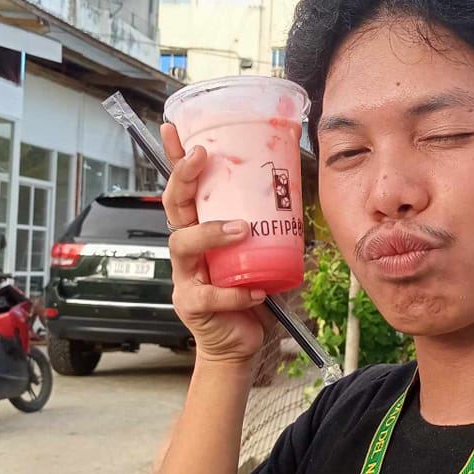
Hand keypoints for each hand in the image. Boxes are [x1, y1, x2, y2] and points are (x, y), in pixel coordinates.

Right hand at [161, 123, 275, 367]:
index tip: (174, 129)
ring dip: (212, 232)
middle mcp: (188, 249)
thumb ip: (273, 228)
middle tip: (201, 158)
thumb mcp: (263, 254)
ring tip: (243, 229)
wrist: (242, 343)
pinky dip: (233, 293)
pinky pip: (208, 294)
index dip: (176, 160)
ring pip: (183, 245)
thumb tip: (299, 195)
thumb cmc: (251, 294)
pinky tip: (255, 293)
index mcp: (202, 230)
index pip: (185, 190)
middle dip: (183, 179)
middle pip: (174, 207)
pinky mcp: (192, 305)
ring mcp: (186, 276)